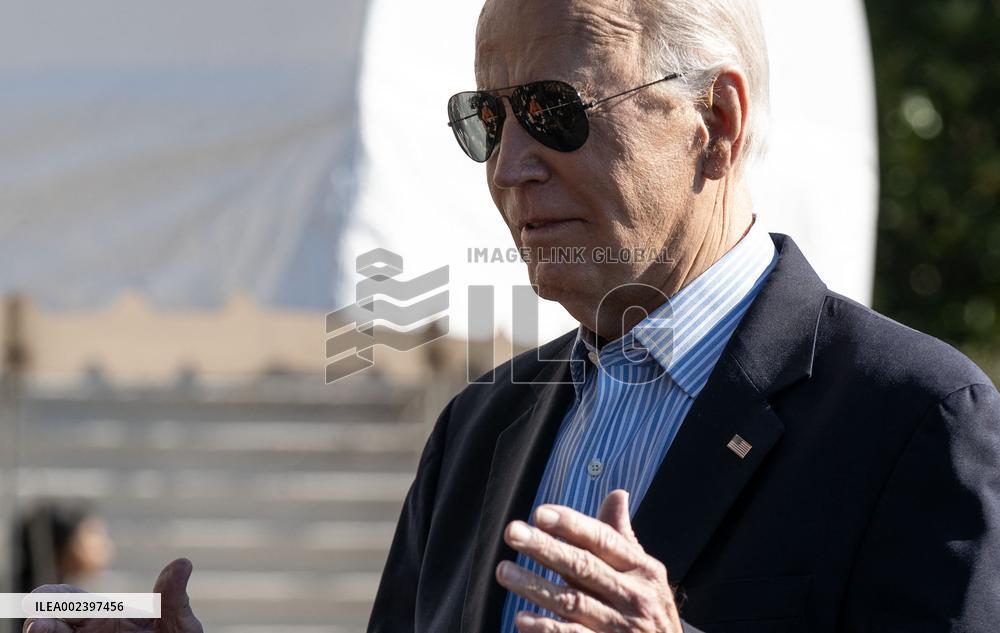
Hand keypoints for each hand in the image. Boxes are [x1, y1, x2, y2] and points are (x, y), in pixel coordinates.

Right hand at [24, 558, 203, 632]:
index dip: (49, 597)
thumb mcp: (178, 624)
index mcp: (105, 614)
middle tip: (37, 627)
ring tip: (39, 632)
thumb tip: (183, 562)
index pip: (67, 600)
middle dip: (38, 624)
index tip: (39, 599)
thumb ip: (173, 599)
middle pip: (48, 625)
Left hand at [496, 489, 681, 631]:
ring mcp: (621, 627)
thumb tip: (617, 494)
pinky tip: (522, 619)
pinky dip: (546, 629)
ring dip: (535, 586)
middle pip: (584, 567)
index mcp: (643, 569)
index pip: (604, 540)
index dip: (572, 525)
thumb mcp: (645, 573)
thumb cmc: (650, 610)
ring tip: (504, 571)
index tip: (540, 513)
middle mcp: (634, 597)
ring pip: (572, 602)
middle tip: (513, 532)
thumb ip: (622, 537)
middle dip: (545, 547)